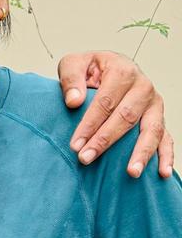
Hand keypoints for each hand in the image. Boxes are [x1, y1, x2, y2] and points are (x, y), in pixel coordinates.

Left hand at [58, 50, 172, 177]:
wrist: (109, 68)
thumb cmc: (91, 69)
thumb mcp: (74, 63)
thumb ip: (71, 78)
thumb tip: (74, 101)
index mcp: (123, 70)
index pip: (106, 101)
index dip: (90, 124)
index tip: (76, 144)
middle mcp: (143, 86)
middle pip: (126, 117)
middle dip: (105, 140)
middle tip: (86, 159)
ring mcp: (154, 104)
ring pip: (151, 130)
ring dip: (141, 153)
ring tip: (131, 172)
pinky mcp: (160, 118)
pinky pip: (166, 138)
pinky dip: (167, 156)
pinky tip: (163, 173)